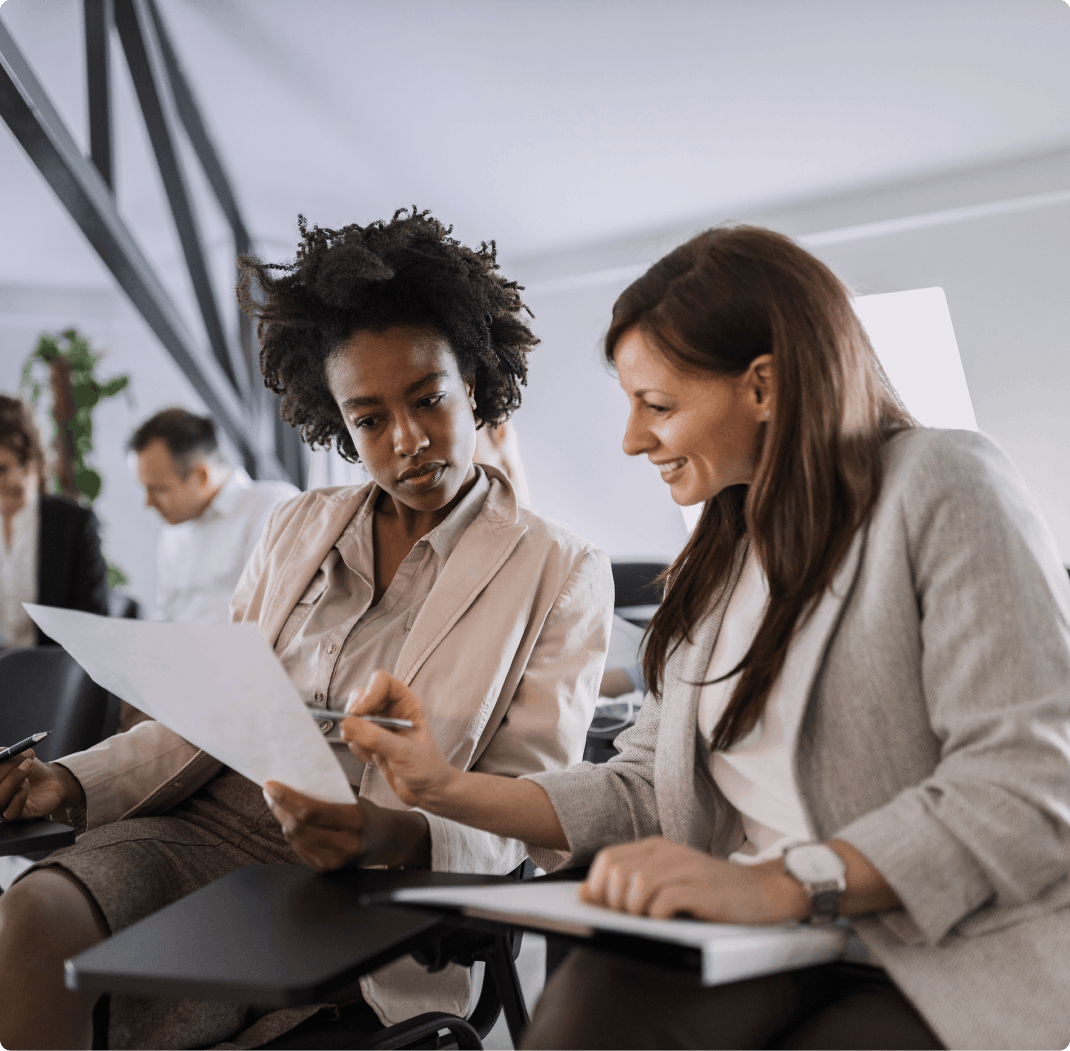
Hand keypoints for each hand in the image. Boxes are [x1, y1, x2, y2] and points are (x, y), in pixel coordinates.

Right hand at [0, 754, 82, 821]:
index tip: (5, 754)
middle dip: (5, 771)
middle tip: (20, 760)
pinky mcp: (20, 817)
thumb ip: (7, 754)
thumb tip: (1, 753)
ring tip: (27, 766)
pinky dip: (18, 796)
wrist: (53, 781)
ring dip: (12, 779)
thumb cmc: (33, 770)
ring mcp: (5, 809)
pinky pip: (11, 812)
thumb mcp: (19, 757)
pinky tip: (26, 784)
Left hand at [263, 781, 429, 871]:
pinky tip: (290, 822)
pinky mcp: (327, 869)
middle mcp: (345, 844)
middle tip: (271, 793)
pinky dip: (291, 833)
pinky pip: (299, 850)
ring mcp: (335, 860)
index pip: (310, 811)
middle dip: (279, 808)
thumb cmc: (368, 815)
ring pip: (295, 839)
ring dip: (282, 820)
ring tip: (278, 805)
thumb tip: (294, 785)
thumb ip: (328, 797)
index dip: (286, 798)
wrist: (386, 841)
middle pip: (298, 827)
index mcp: (354, 820)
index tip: (271, 786)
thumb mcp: (355, 800)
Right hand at [340, 671, 457, 808]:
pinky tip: (370, 759)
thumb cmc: (426, 769)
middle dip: (355, 715)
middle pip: (361, 695)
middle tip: (355, 735)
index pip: (381, 681)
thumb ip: (376, 737)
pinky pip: (351, 735)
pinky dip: (354, 746)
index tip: (358, 713)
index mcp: (407, 703)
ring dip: (354, 734)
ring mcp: (379, 725)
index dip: (368, 693)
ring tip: (370, 752)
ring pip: (352, 716)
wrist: (427, 793)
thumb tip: (347, 723)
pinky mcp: (370, 740)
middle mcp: (391, 709)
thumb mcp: (403, 752)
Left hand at [581, 837, 808, 923]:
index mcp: (655, 847)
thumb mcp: (666, 881)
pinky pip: (664, 902)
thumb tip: (583, 893)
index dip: (599, 887)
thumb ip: (626, 883)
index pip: (607, 859)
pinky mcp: (702, 889)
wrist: (763, 891)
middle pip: (616, 872)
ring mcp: (685, 869)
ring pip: (637, 885)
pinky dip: (657, 916)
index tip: (607, 909)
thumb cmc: (710, 892)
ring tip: (649, 919)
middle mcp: (667, 852)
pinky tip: (667, 920)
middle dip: (613, 901)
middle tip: (630, 917)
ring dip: (634, 910)